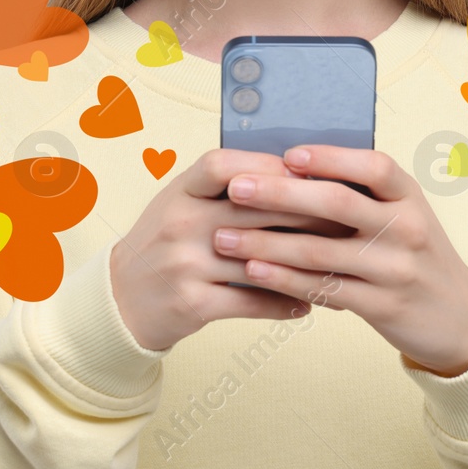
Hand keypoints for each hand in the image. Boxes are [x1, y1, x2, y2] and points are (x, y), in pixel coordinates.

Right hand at [109, 147, 356, 351]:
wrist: (121, 299)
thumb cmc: (164, 245)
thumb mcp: (181, 204)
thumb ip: (224, 189)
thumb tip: (294, 175)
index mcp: (180, 192)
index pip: (221, 165)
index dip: (266, 167)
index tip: (304, 174)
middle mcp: (179, 223)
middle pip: (253, 211)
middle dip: (306, 214)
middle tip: (346, 219)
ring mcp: (184, 264)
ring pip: (259, 259)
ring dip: (306, 265)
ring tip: (340, 266)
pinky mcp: (192, 303)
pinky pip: (251, 302)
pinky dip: (285, 302)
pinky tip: (310, 303)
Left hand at [212, 145, 467, 376]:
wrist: (458, 317)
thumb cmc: (415, 253)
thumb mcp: (403, 214)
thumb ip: (362, 193)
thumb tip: (290, 165)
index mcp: (409, 196)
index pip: (373, 166)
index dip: (330, 158)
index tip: (287, 154)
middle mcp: (406, 228)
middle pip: (338, 204)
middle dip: (280, 194)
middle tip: (236, 188)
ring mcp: (394, 269)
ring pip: (321, 252)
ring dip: (267, 242)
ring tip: (224, 237)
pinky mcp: (381, 305)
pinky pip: (323, 288)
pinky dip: (284, 278)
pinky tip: (253, 270)